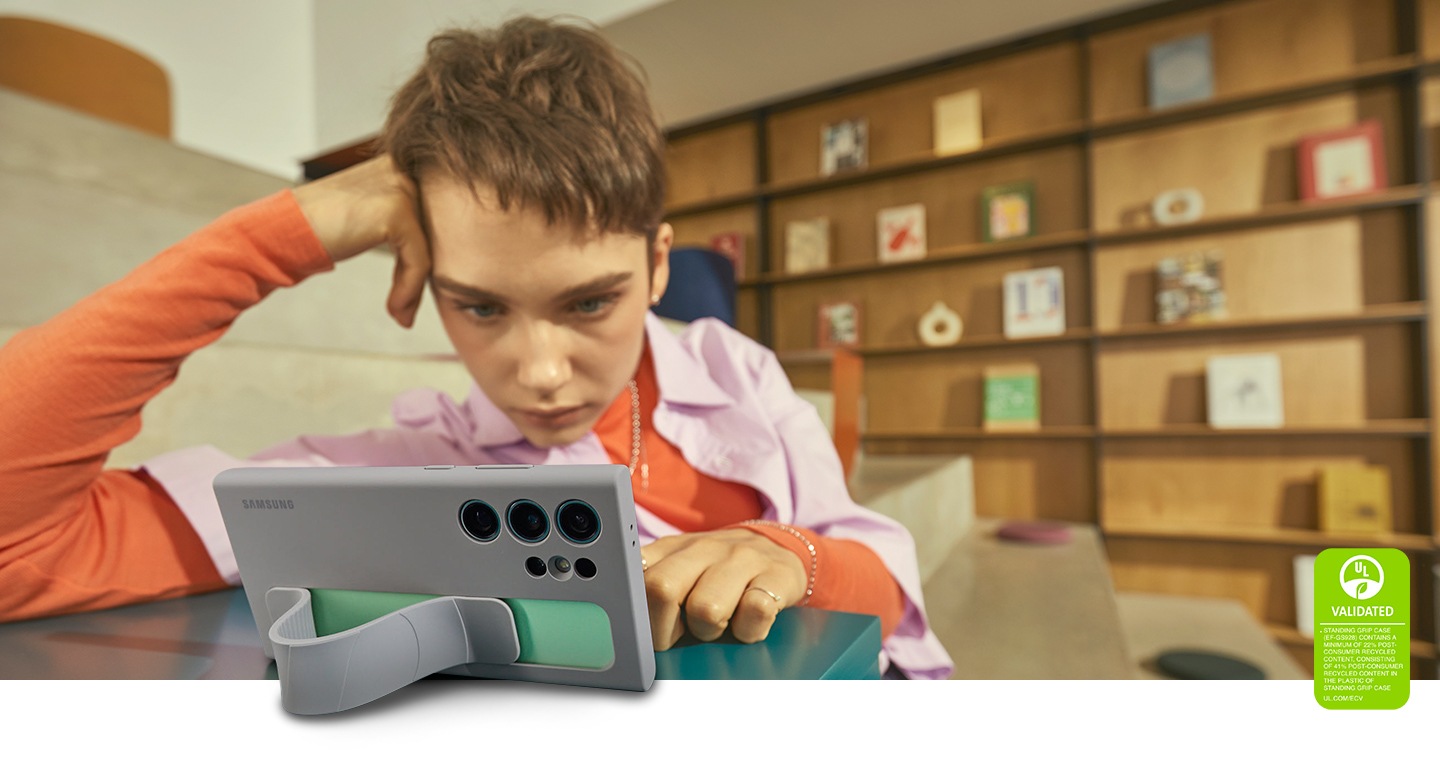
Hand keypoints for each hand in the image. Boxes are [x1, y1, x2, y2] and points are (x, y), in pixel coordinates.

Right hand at [291, 155, 430, 327]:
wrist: (284, 229)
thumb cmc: (325, 227)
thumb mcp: (372, 217)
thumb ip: (405, 224)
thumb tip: (443, 255)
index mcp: (402, 164)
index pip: (435, 217)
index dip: (427, 258)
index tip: (410, 294)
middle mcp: (405, 169)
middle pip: (436, 233)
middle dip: (422, 276)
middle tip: (406, 309)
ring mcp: (401, 187)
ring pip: (429, 248)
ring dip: (415, 288)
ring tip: (401, 314)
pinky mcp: (396, 211)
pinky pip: (418, 260)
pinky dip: (409, 289)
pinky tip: (395, 311)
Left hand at [640, 528, 807, 650]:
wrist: (778, 549)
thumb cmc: (718, 574)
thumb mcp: (679, 571)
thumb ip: (647, 587)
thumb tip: (619, 624)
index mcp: (670, 549)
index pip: (634, 577)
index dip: (632, 613)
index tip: (636, 632)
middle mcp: (703, 548)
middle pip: (661, 590)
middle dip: (665, 629)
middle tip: (680, 635)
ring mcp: (741, 558)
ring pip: (706, 608)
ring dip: (710, 631)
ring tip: (719, 624)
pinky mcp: (777, 574)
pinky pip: (755, 611)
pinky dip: (748, 629)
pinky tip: (747, 622)